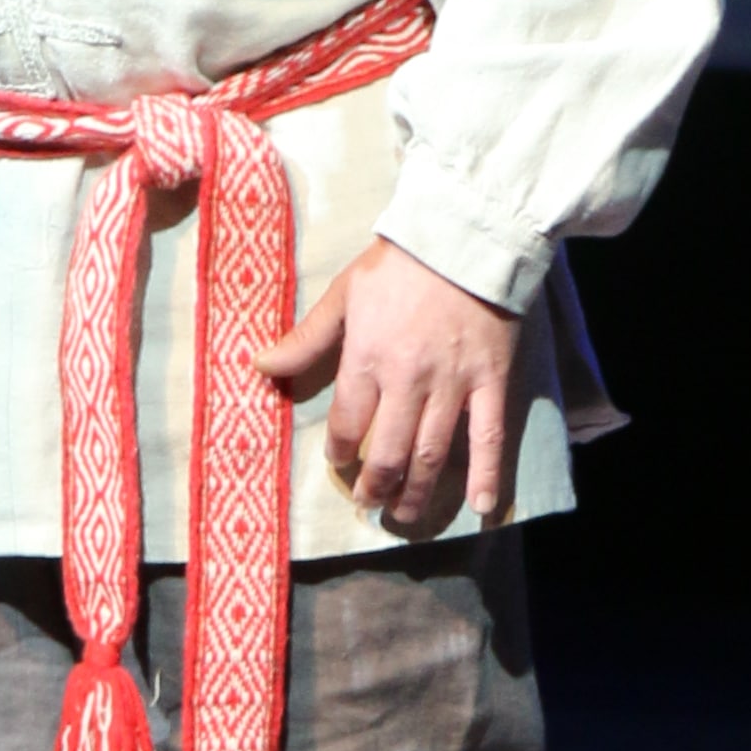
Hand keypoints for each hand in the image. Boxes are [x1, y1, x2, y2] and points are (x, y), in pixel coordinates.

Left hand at [258, 239, 520, 541]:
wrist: (466, 235)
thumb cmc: (400, 262)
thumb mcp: (344, 293)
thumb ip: (307, 338)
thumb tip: (259, 365)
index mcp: (368, 358)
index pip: (347, 422)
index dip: (340, 450)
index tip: (339, 462)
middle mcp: (408, 380)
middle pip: (388, 451)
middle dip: (376, 486)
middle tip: (369, 504)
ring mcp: (453, 384)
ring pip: (431, 454)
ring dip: (417, 493)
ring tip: (406, 515)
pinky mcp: (491, 381)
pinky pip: (489, 437)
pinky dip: (487, 475)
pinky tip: (481, 507)